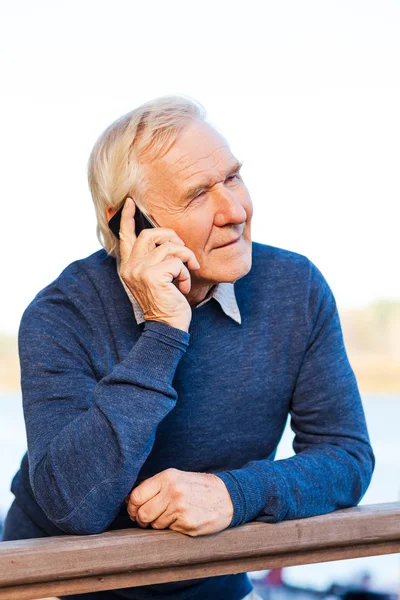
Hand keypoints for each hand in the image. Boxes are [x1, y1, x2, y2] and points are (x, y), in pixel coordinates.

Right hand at [119, 197, 200, 332]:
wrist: (167, 326)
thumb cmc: (166, 301)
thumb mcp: (156, 277)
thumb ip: (154, 259)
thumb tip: (165, 238)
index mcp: (128, 266)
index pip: (124, 236)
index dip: (127, 218)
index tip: (130, 202)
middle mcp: (130, 266)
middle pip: (151, 234)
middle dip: (172, 237)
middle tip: (183, 252)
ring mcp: (140, 270)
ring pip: (170, 247)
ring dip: (185, 259)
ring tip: (187, 273)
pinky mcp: (153, 276)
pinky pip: (178, 261)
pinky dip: (186, 272)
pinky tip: (182, 286)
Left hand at [124, 468, 233, 535]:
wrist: (227, 496)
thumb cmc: (198, 487)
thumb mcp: (177, 478)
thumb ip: (155, 487)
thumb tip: (130, 501)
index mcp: (168, 477)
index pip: (137, 496)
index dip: (132, 507)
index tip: (134, 510)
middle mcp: (173, 491)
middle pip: (142, 513)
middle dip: (142, 519)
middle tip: (147, 519)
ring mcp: (180, 508)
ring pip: (154, 524)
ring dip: (158, 524)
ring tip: (171, 516)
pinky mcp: (187, 523)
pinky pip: (168, 530)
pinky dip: (171, 528)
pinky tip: (182, 520)